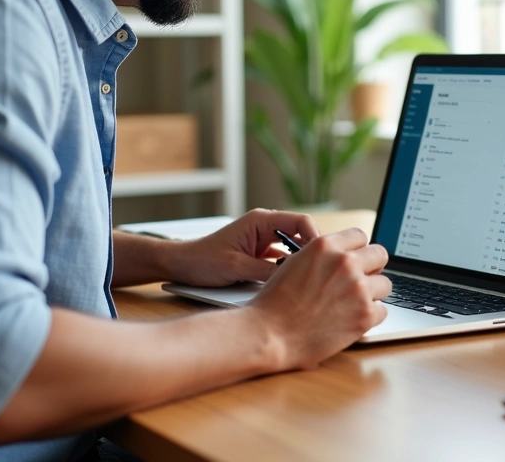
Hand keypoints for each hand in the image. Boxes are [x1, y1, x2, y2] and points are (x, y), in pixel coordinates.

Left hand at [167, 209, 319, 286]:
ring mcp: (263, 241)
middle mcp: (265, 227)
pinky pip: (282, 260)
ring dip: (301, 262)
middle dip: (312, 253)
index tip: (323, 258)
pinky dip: (289, 270)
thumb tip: (294, 281)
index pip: (300, 222)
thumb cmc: (202, 260)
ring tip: (309, 280)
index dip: (315, 239)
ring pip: (293, 249)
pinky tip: (293, 284)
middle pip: (301, 235)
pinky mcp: (259, 255)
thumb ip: (267, 272)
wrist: (181, 265)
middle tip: (322, 272)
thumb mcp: (236, 268)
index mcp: (260, 220)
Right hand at [246, 228, 390, 369]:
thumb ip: (322, 257)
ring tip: (353, 304)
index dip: (357, 250)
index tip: (355, 261)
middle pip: (380, 254)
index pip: (360, 236)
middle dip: (372, 267)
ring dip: (373, 293)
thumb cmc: (275, 302)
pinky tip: (352, 320)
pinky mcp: (365, 315)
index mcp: (326, 246)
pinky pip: (383, 310)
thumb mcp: (295, 263)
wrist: (269, 333)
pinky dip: (370, 317)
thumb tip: (342, 257)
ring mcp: (358, 288)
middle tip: (360, 281)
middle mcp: (345, 263)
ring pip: (385, 284)